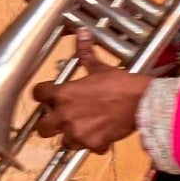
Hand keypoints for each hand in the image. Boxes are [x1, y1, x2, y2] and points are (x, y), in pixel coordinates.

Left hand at [33, 31, 147, 151]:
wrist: (142, 102)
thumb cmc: (120, 84)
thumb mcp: (100, 68)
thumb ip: (86, 53)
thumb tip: (82, 32)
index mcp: (63, 94)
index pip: (37, 95)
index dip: (43, 94)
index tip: (49, 95)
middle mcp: (65, 116)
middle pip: (41, 128)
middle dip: (49, 123)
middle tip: (61, 118)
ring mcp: (77, 133)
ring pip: (63, 141)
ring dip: (70, 135)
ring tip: (83, 128)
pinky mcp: (91, 145)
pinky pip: (86, 148)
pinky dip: (92, 144)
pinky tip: (100, 136)